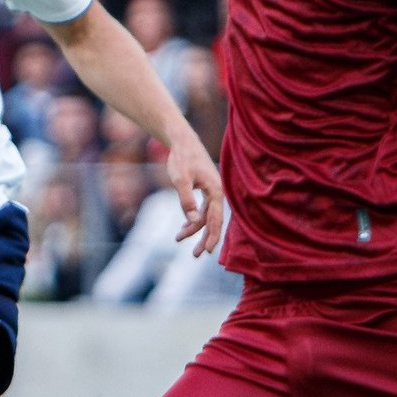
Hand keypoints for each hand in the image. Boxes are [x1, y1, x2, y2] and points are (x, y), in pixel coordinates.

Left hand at [165, 133, 225, 256]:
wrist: (182, 141)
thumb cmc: (181, 158)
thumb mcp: (180, 180)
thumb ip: (186, 200)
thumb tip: (193, 221)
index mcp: (216, 191)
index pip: (216, 220)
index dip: (212, 237)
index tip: (207, 252)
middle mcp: (217, 192)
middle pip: (213, 221)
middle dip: (204, 238)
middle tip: (196, 255)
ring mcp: (212, 191)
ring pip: (206, 216)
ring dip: (194, 228)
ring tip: (178, 238)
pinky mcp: (206, 189)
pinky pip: (203, 209)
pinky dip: (194, 219)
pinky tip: (184, 226)